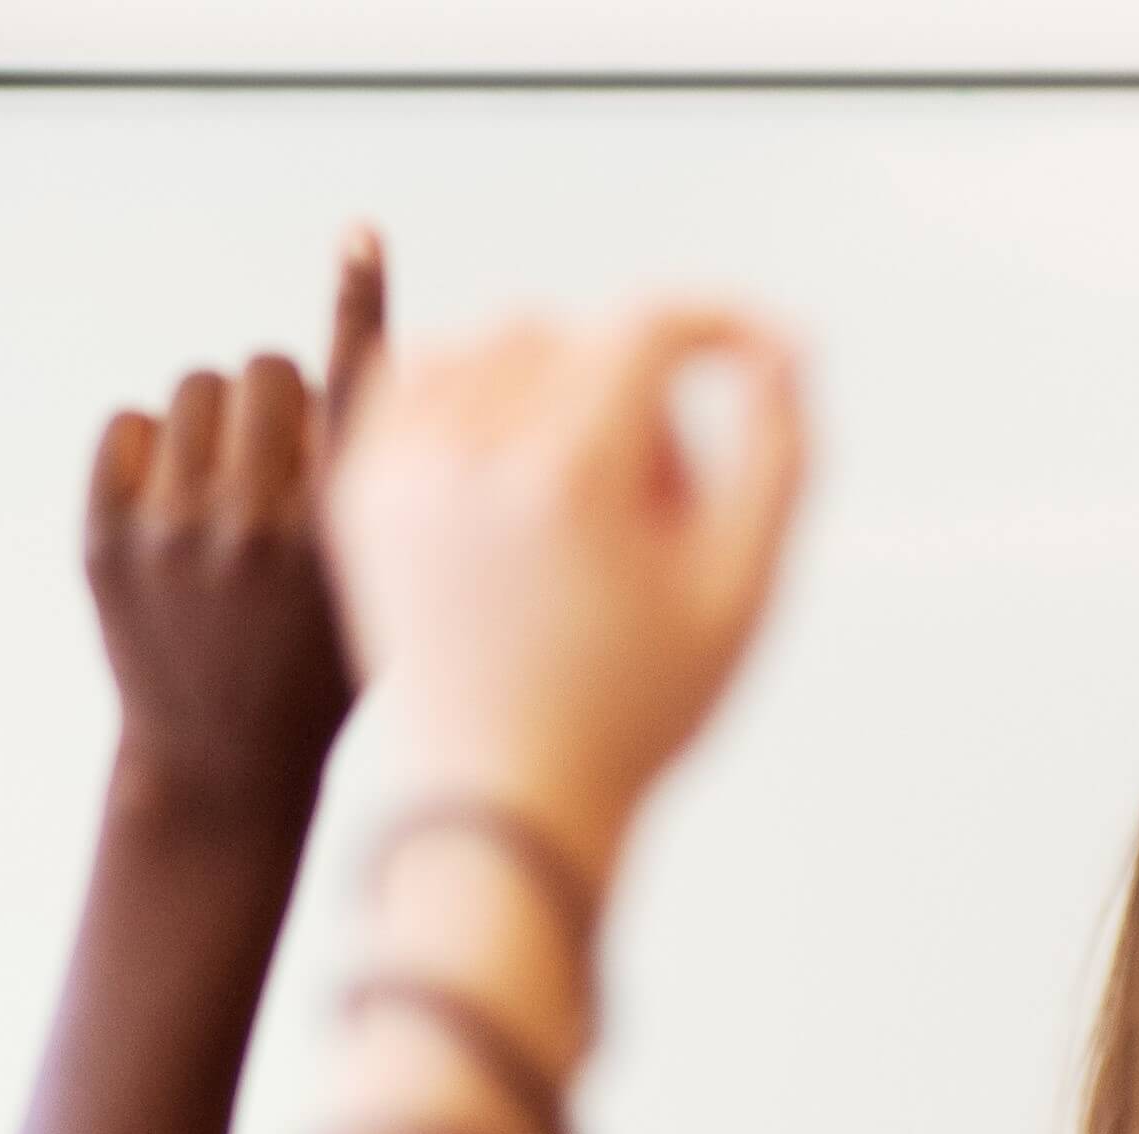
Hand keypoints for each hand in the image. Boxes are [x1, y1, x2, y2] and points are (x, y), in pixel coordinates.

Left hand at [80, 228, 381, 794]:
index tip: (359, 235)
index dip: (362, 298)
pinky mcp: (104, 543)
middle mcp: (257, 526)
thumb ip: (390, 487)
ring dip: (217, 424)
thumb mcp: (389, 588)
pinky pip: (127, 426)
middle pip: (264, 367)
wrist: (221, 773)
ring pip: (196, 389)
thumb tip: (371, 369)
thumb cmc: (322, 674)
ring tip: (228, 497)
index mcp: (342, 533)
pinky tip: (175, 510)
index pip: (359, 386)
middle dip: (277, 400)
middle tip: (279, 466)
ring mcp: (172, 534)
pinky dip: (153, 452)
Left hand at [316, 294, 805, 845]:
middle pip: (581, 338)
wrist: (501, 802)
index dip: (722, 327)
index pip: (648, 327)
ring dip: (559, 384)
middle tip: (656, 507)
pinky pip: (420, 376)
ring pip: (499, 344)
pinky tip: (512, 468)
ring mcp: (400, 471)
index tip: (767, 356)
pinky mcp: (358, 490)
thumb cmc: (634, 709)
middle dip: (641, 394)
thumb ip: (779, 454)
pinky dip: (474, 394)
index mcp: (567, 477)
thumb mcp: (741, 590)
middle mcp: (470, 457)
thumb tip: (780, 352)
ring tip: (581, 495)